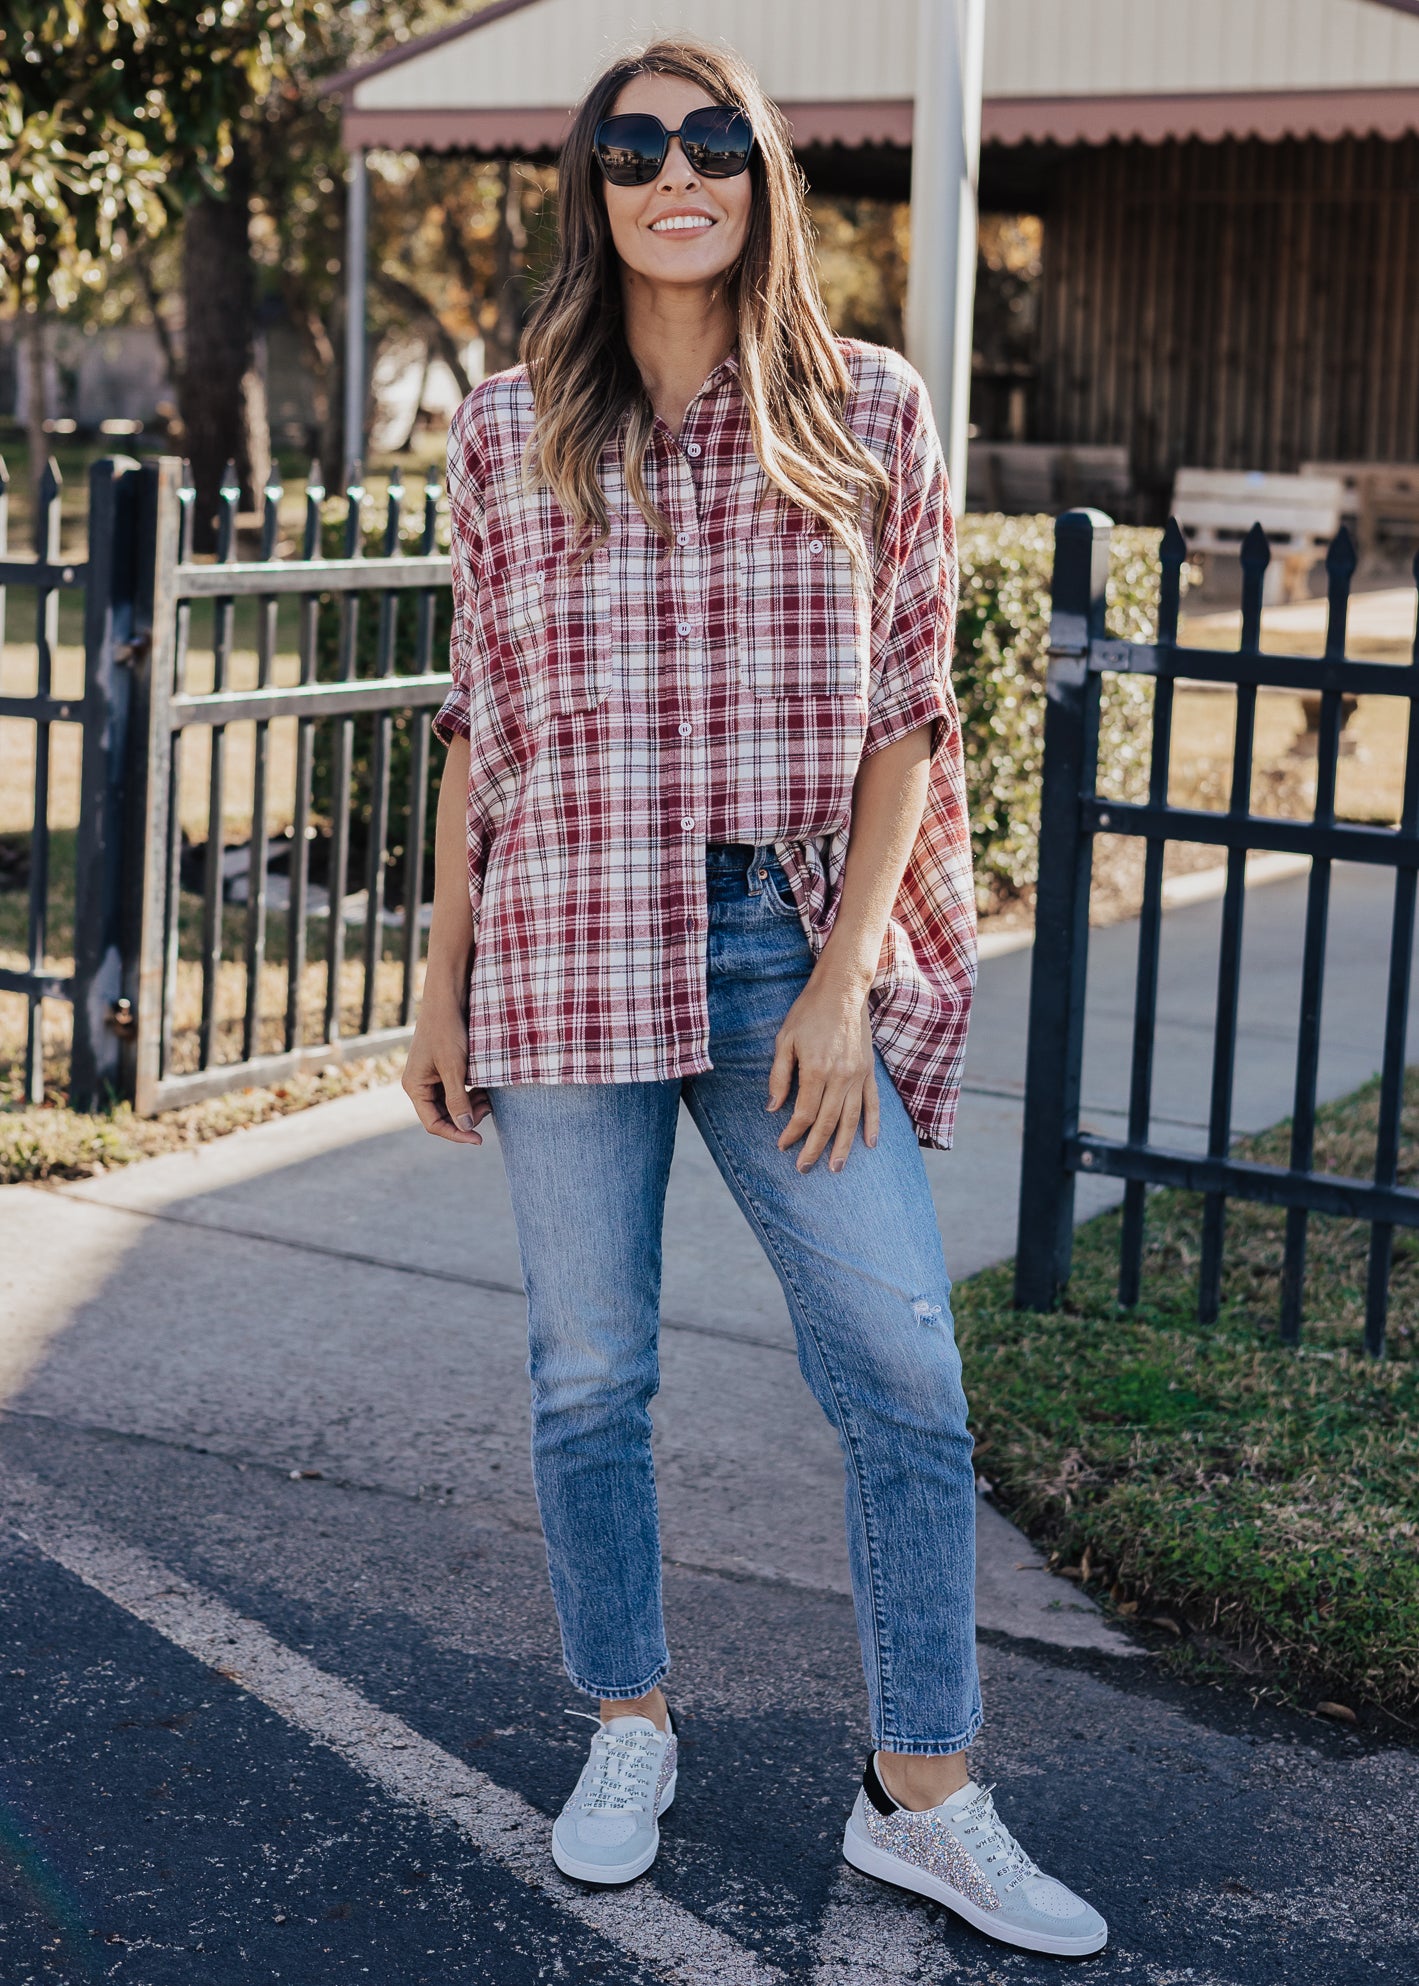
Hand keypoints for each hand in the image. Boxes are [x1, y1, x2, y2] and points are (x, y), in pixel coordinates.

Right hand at [402, 994, 488, 1144]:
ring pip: (451, 1103)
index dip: (456, 1134)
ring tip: (490, 1098)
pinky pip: (456, 1089)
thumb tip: (465, 1127)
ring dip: (471, 1105)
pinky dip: (471, 1093)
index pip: (433, 1123)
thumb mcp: (454, 1068)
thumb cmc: (447, 1031)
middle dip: (465, 1117)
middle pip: (442, 1115)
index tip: (479, 1139)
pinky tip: (485, 1088)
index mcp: (414, 1087)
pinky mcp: (442, 1067)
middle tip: (489, 1109)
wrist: (448, 998)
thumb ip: (458, 1099)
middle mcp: (419, 1084)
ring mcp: (431, 1076)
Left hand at [766, 973, 879, 1171]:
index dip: (792, 1133)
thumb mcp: (784, 1040)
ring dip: (844, 1146)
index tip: (782, 1146)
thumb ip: (779, 1076)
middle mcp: (840, 1077)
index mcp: (815, 1070)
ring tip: (836, 1168)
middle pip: (828, 1123)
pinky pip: (873, 1103)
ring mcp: (857, 1075)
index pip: (803, 1113)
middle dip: (814, 1148)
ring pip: (851, 1119)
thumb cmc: (808, 1013)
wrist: (842, 990)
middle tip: (804, 1168)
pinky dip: (873, 1125)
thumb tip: (773, 1108)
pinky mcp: (869, 1071)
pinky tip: (869, 1144)